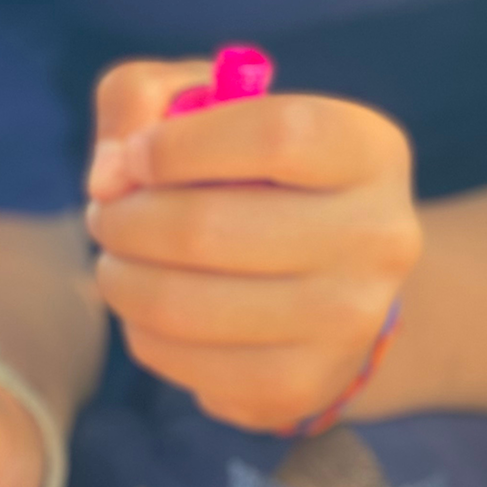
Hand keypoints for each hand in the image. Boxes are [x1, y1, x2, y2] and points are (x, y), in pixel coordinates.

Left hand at [86, 60, 420, 431]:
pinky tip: (150, 308)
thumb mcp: (204, 105)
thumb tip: (108, 176)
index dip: (179, 145)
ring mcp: (349, 322)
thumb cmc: (247, 174)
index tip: (135, 158)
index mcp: (369, 150)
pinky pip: (184, 361)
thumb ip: (143, 100)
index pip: (277, 134)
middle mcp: (379, 237)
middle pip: (209, 228)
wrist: (318, 282)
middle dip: (126, 219)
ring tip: (117, 259)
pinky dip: (141, 331)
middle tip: (106, 215)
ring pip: (184, 304)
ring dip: (120, 278)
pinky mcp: (304, 386)